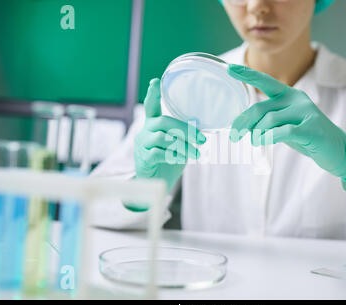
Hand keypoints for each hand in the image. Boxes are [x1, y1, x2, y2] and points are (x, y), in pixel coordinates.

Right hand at [127, 79, 205, 210]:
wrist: (153, 182)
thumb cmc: (166, 159)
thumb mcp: (176, 144)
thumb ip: (182, 133)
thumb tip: (200, 124)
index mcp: (153, 124)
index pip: (151, 106)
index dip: (153, 94)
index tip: (156, 81)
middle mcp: (145, 131)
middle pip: (164, 122)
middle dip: (186, 130)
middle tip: (203, 140)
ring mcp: (142, 144)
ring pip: (164, 138)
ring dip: (184, 146)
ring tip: (197, 154)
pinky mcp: (143, 158)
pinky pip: (160, 153)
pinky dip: (174, 155)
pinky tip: (183, 159)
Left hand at [227, 64, 345, 189]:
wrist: (339, 150)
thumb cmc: (308, 136)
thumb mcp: (286, 124)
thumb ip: (269, 119)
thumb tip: (244, 125)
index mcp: (290, 95)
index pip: (266, 82)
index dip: (248, 75)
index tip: (229, 68)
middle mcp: (297, 99)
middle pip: (261, 108)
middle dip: (243, 122)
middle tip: (234, 135)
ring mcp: (306, 113)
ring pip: (269, 120)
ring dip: (256, 134)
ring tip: (254, 142)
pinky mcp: (311, 129)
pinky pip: (282, 132)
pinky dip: (268, 138)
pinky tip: (262, 144)